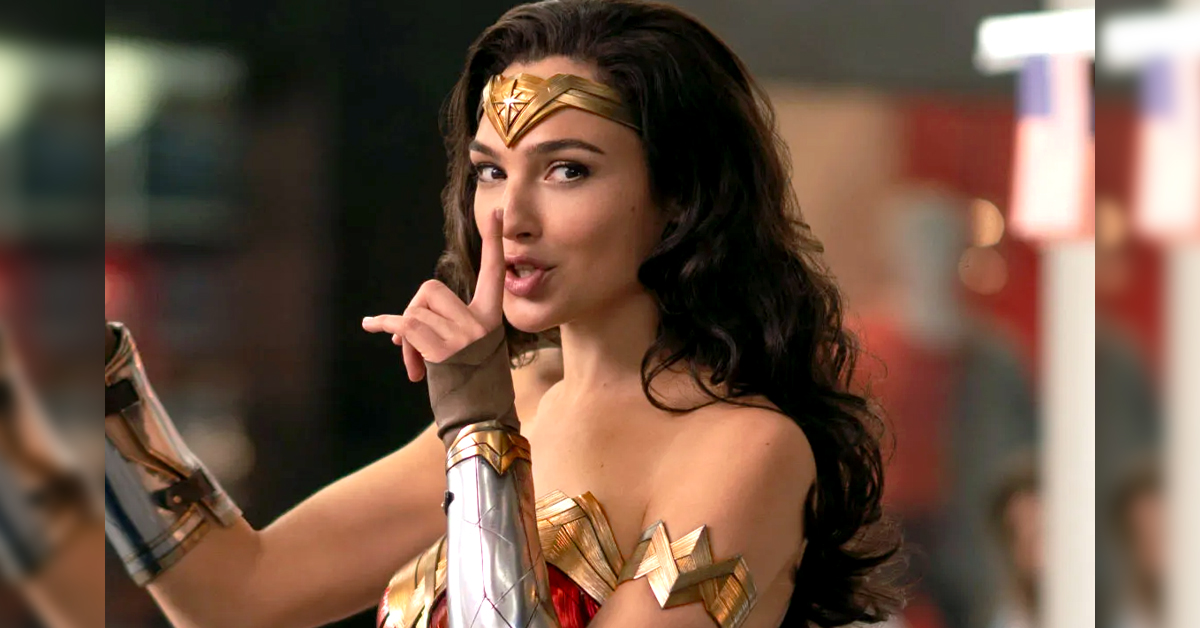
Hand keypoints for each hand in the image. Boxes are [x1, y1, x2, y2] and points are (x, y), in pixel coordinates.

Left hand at [362, 209, 505, 381]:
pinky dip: (386, 326)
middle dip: (412, 312)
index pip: (494, 272)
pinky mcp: (445, 350)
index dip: (495, 243)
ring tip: (414, 364)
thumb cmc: (472, 387)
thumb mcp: (472, 348)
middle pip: (430, 291)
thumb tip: (403, 324)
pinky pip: (405, 325)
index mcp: (491, 317)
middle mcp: (480, 321)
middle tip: (410, 344)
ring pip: (414, 311)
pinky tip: (373, 325)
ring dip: (404, 336)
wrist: (481, 421)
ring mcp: (464, 335)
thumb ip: (451, 325)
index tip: (497, 214)